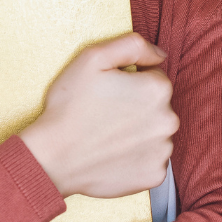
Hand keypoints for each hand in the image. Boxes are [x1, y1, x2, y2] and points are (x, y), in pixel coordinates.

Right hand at [19, 32, 177, 199]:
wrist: (53, 157)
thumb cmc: (70, 106)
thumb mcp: (93, 57)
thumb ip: (132, 45)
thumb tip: (160, 54)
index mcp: (157, 89)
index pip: (154, 77)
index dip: (130, 81)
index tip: (109, 91)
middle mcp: (168, 120)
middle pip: (157, 106)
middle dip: (137, 106)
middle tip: (105, 113)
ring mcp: (163, 151)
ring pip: (155, 133)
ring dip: (138, 131)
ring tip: (107, 134)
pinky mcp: (154, 176)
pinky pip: (151, 159)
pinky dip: (136, 157)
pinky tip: (113, 153)